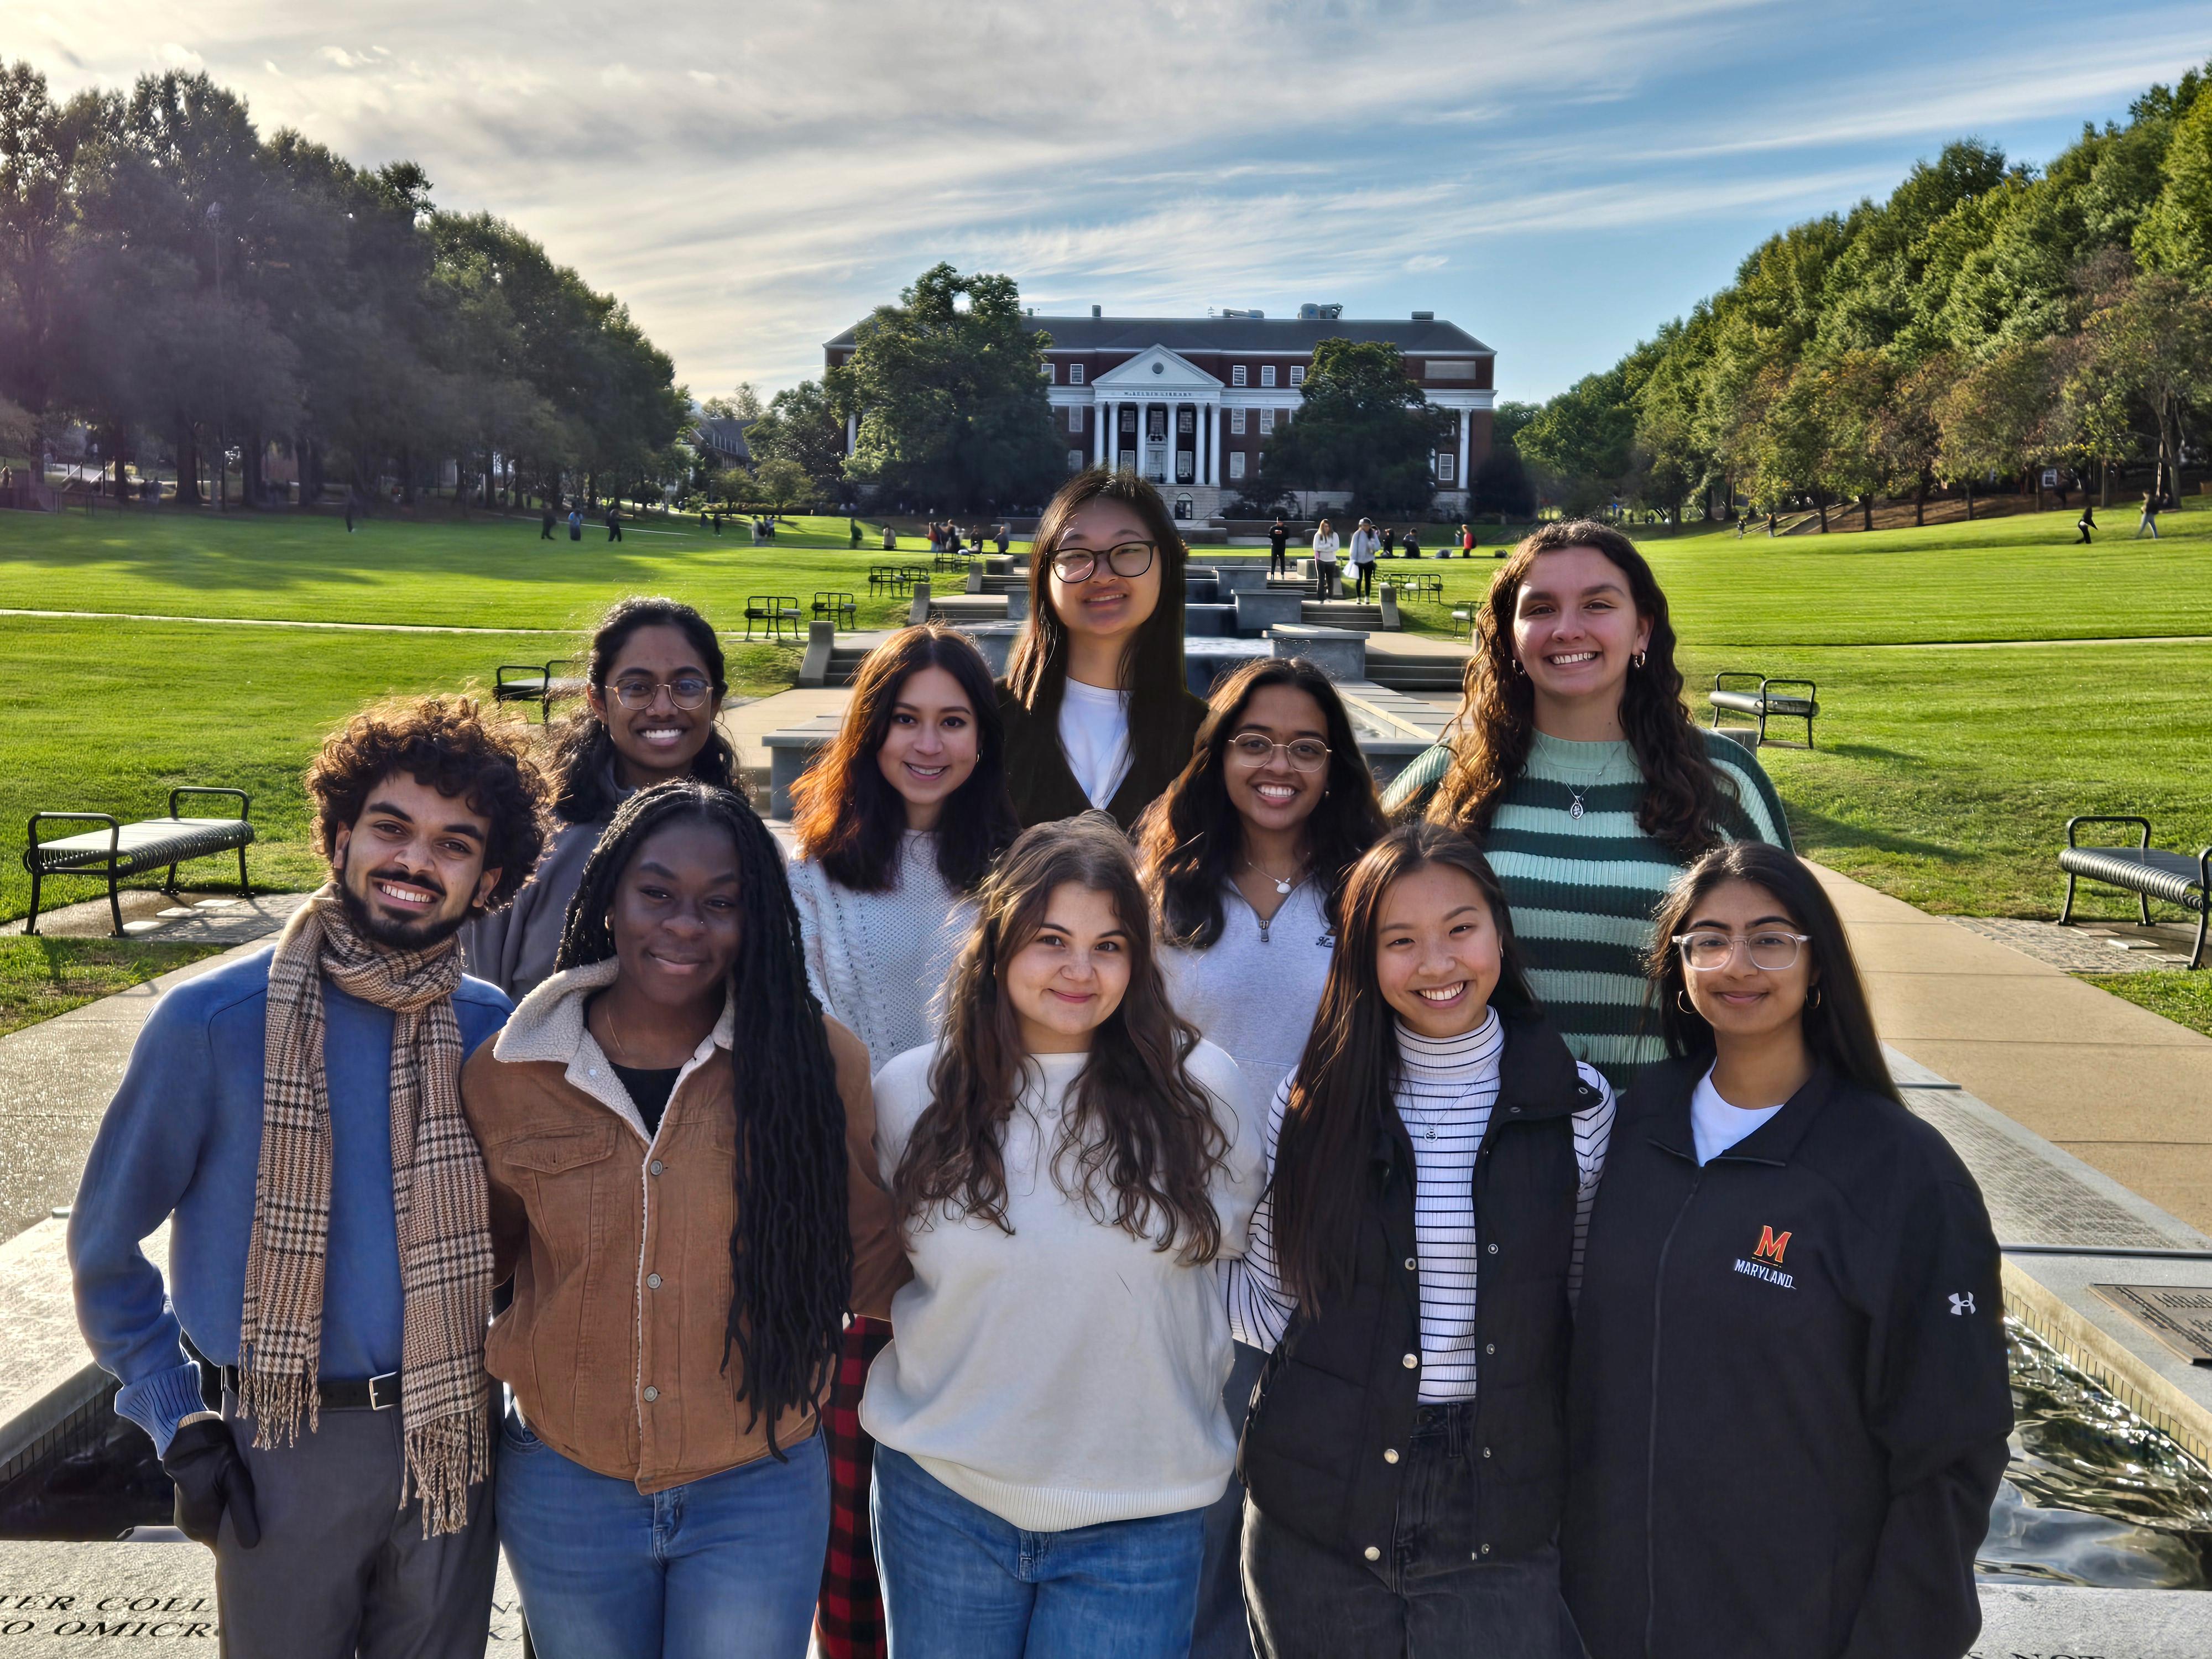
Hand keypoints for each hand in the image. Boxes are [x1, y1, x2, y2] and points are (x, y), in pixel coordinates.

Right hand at [161, 1417, 260, 1549]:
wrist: (190, 1438)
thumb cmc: (215, 1457)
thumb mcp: (235, 1481)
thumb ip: (242, 1512)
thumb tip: (252, 1546)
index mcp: (200, 1526)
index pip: (227, 1548)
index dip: (245, 1542)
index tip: (265, 1536)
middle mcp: (191, 1527)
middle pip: (221, 1538)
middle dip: (239, 1531)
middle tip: (264, 1519)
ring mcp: (187, 1519)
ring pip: (216, 1528)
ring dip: (231, 1520)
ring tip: (252, 1508)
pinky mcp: (189, 1509)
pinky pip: (209, 1518)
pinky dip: (222, 1513)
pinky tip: (235, 1501)